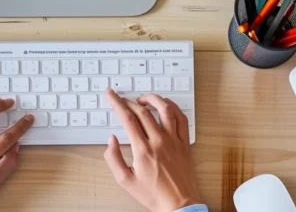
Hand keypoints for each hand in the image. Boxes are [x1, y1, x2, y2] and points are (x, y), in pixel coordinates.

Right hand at [104, 88, 200, 211]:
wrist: (178, 204)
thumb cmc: (153, 194)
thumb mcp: (125, 181)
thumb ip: (114, 158)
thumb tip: (111, 140)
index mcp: (143, 150)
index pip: (128, 119)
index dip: (117, 103)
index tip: (111, 95)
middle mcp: (159, 141)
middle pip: (143, 111)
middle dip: (129, 101)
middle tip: (122, 99)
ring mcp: (174, 140)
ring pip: (165, 109)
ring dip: (152, 99)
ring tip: (143, 99)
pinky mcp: (185, 143)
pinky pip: (181, 118)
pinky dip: (172, 107)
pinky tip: (165, 106)